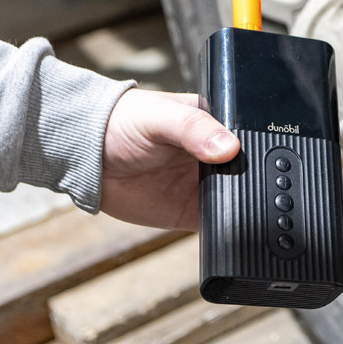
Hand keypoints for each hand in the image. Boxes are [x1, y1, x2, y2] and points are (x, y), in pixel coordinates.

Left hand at [100, 90, 239, 229]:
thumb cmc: (120, 123)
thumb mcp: (160, 117)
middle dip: (251, 178)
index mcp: (216, 125)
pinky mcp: (192, 212)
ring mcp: (205, 186)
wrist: (87, 158)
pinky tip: (225, 221)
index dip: (255, 148)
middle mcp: (216, 157)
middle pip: (248, 171)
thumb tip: (228, 147)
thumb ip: (194, 129)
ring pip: (238, 198)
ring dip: (241, 203)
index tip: (253, 157)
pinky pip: (220, 223)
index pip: (248, 138)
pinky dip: (226, 226)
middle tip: (241, 180)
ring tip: (233, 200)